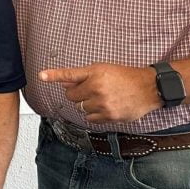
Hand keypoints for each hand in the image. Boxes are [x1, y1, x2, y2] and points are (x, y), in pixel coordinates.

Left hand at [39, 62, 160, 122]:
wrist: (148, 88)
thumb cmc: (125, 76)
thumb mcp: (103, 69)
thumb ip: (82, 77)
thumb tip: (63, 83)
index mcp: (95, 74)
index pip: (70, 75)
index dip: (54, 75)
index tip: (41, 76)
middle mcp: (97, 88)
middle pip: (72, 96)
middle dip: (77, 94)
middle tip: (90, 90)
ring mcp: (103, 104)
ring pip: (81, 108)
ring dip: (86, 104)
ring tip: (102, 98)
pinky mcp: (109, 116)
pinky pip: (90, 119)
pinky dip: (93, 114)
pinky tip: (104, 107)